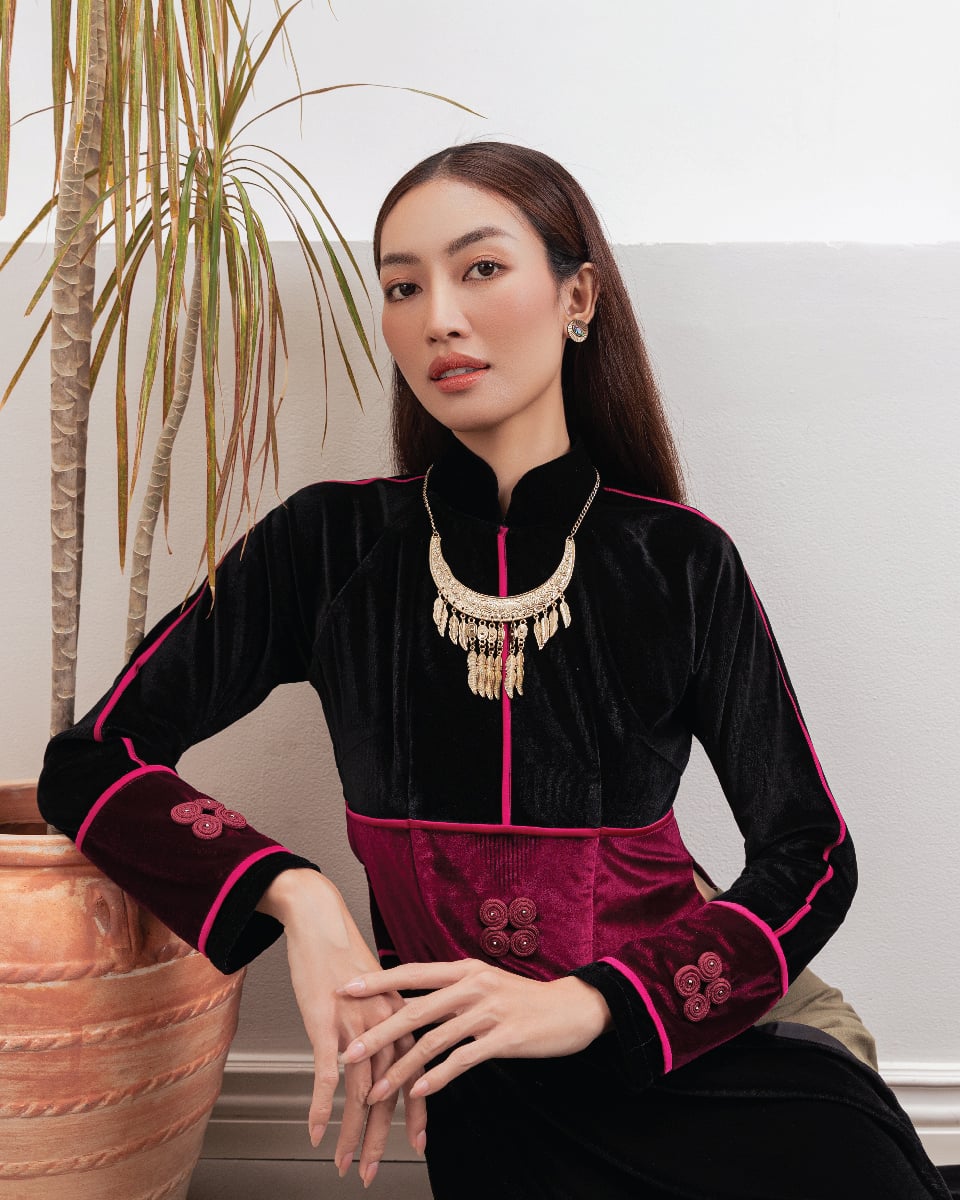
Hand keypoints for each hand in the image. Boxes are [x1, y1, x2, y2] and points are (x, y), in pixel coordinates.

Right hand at [258, 871, 427, 1186]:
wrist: (322, 922)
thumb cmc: (346, 955)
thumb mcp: (377, 990)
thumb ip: (387, 1021)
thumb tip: (390, 1050)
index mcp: (402, 1017)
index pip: (416, 1074)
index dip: (417, 1114)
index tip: (420, 1145)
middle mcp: (385, 1025)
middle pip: (387, 1093)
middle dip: (381, 1139)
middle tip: (373, 1173)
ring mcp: (356, 1026)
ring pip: (359, 1093)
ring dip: (352, 1135)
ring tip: (346, 1164)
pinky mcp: (325, 1024)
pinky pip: (325, 1075)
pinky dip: (320, 1108)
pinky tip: (316, 1132)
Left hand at [335, 959, 611, 1104]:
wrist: (571, 1007)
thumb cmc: (521, 999)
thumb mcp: (484, 984)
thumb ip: (450, 992)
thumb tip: (410, 1002)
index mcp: (463, 969)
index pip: (411, 973)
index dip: (377, 982)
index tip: (344, 989)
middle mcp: (472, 985)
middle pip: (414, 1010)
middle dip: (377, 1034)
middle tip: (348, 1052)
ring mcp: (488, 1011)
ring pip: (433, 1041)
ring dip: (401, 1069)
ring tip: (376, 1090)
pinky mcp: (504, 1037)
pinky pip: (463, 1059)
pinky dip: (438, 1077)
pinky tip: (420, 1092)